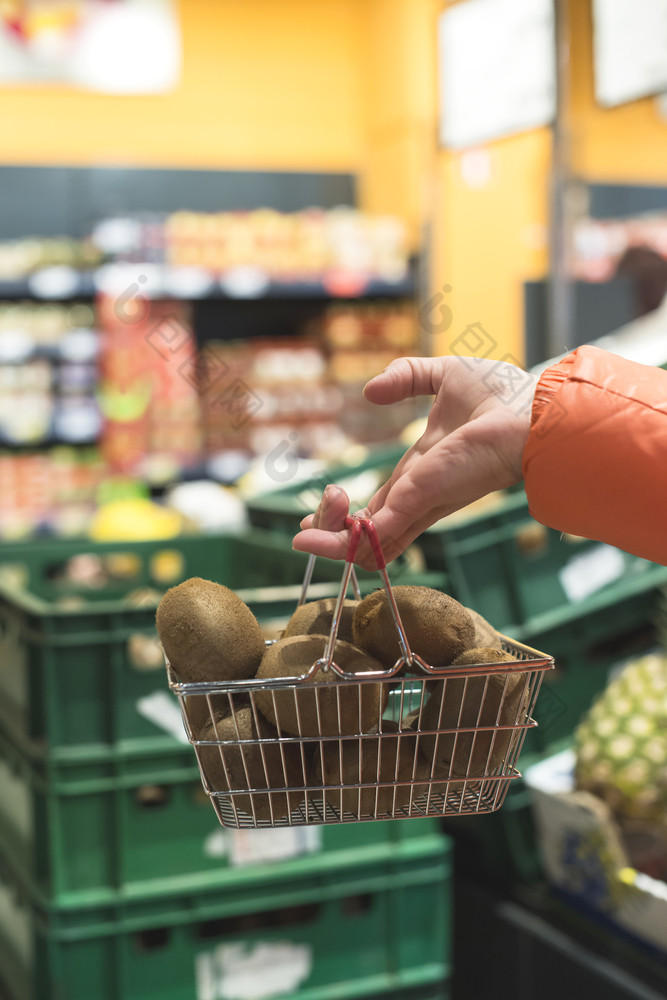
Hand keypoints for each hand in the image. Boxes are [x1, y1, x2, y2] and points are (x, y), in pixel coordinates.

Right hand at [293, 355, 536, 568]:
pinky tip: (312, 540)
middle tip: (304, 530)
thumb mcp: (442, 375)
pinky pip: (372, 532)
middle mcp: (420, 494)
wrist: (528, 412)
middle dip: (335, 535)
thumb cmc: (501, 394)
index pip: (383, 503)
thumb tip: (370, 391)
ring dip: (331, 542)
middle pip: (370, 529)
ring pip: (367, 539)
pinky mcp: (418, 502)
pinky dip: (341, 541)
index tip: (321, 512)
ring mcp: (419, 502)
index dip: (352, 514)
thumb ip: (405, 376)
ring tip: (301, 540)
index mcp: (425, 469)